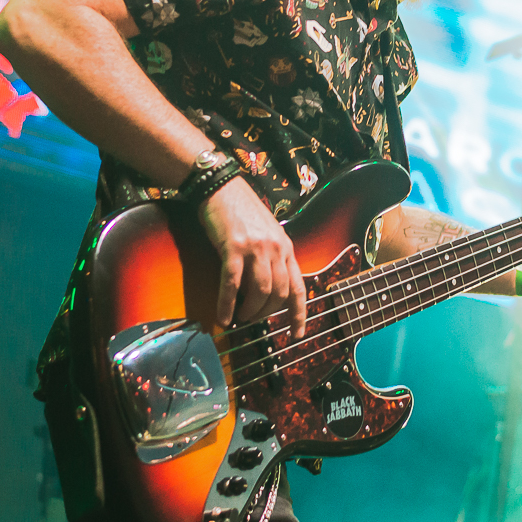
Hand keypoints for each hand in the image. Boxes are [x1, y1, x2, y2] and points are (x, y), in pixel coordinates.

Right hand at [198, 176, 307, 337]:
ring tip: (239, 317)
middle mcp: (275, 249)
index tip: (297, 334)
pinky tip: (223, 316)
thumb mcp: (267, 233)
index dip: (299, 314)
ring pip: (259, 292)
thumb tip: (266, 289)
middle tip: (251, 319)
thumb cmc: (241, 211)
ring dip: (249, 311)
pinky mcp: (233, 247)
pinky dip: (227, 304)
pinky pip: (232, 284)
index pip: (298, 288)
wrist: (222, 187)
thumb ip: (271, 257)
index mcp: (286, 247)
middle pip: (278, 294)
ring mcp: (255, 248)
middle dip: (266, 313)